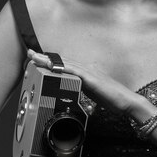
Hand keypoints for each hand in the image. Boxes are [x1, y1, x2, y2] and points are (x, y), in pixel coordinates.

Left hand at [27, 49, 142, 114]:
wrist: (126, 102)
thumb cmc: (110, 98)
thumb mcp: (90, 92)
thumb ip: (79, 87)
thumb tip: (68, 88)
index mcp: (85, 72)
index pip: (64, 64)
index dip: (50, 60)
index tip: (36, 59)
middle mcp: (86, 68)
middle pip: (62, 61)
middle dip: (45, 57)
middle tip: (30, 54)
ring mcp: (90, 72)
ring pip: (66, 64)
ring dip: (50, 61)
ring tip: (36, 58)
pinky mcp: (93, 79)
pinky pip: (76, 72)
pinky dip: (64, 69)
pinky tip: (54, 68)